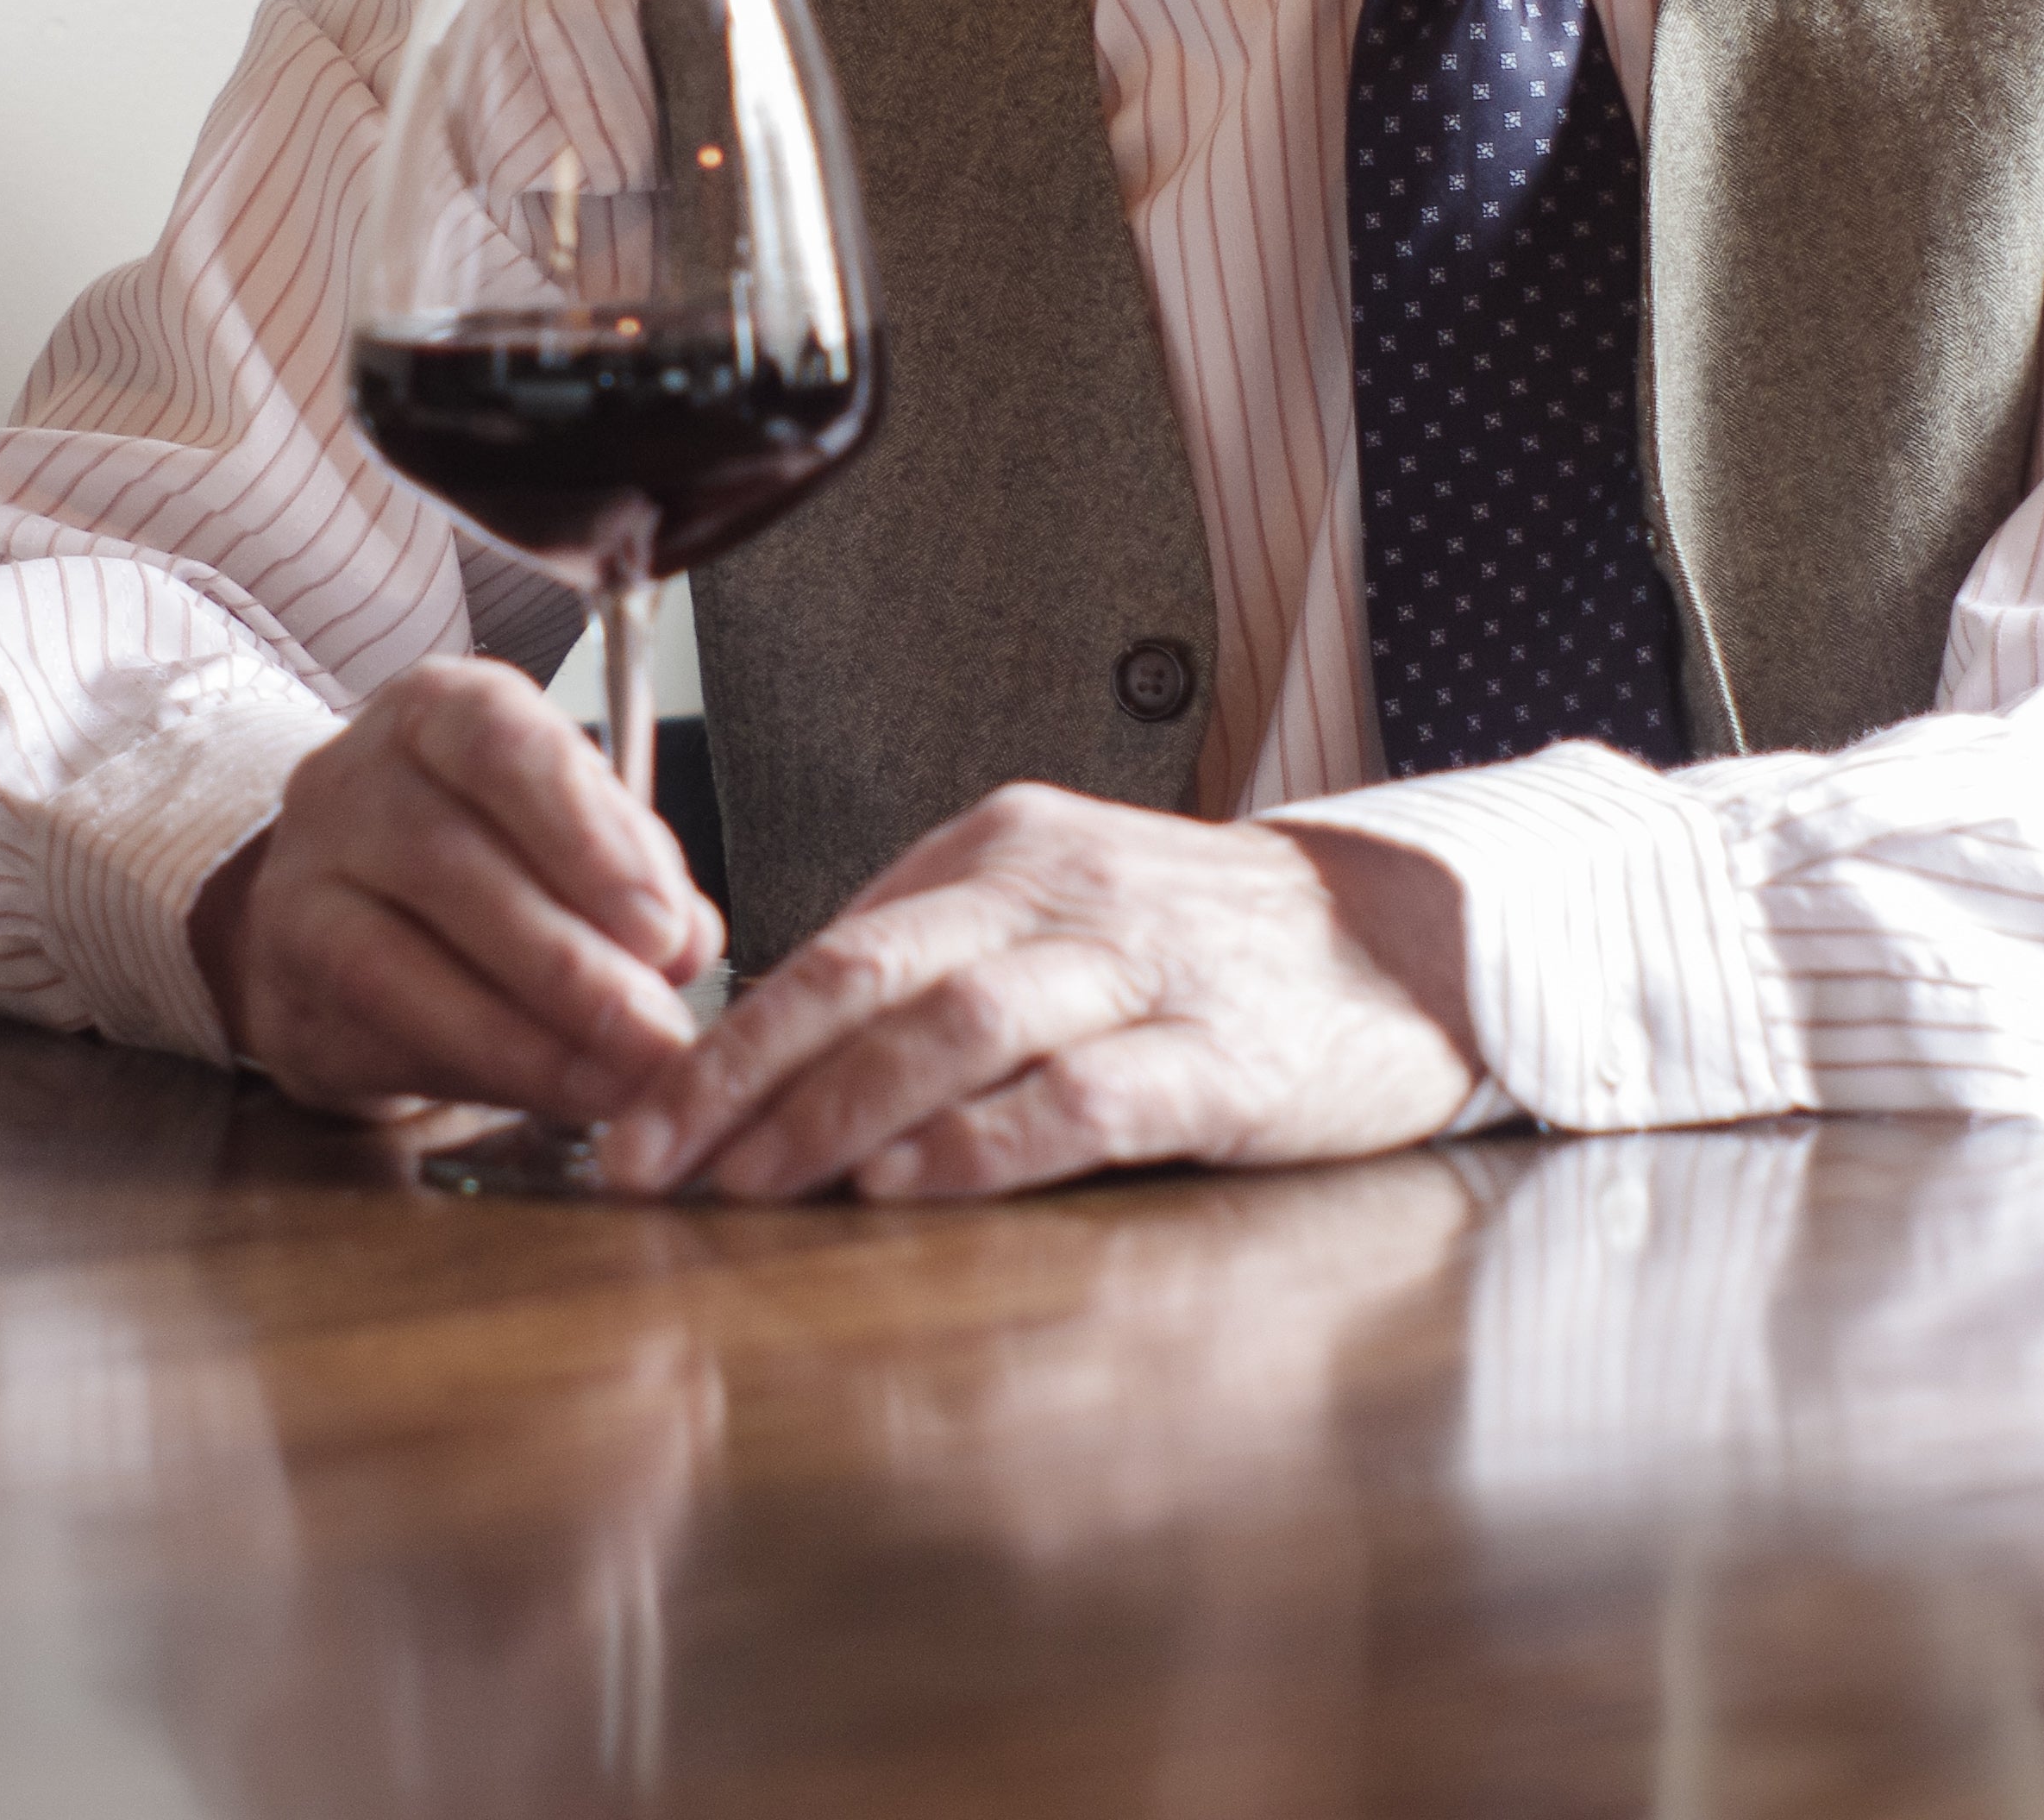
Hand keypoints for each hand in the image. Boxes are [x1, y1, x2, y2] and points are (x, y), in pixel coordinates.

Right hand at [199, 659, 719, 1123]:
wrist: (345, 926)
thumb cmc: (485, 867)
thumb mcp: (573, 845)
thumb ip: (638, 880)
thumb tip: (690, 942)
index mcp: (442, 713)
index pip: (502, 745)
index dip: (586, 835)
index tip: (662, 925)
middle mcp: (355, 776)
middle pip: (452, 859)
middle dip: (571, 958)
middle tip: (657, 1028)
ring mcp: (304, 870)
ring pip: (399, 955)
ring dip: (527, 1025)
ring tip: (619, 1074)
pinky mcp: (285, 967)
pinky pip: (378, 1019)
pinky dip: (481, 1061)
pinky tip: (555, 1089)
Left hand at [592, 786, 1478, 1201]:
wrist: (1410, 941)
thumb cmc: (1203, 948)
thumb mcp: (1053, 912)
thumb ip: (929, 964)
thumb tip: (769, 1059)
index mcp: (1001, 851)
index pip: (829, 947)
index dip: (719, 1046)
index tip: (633, 1129)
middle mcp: (1062, 893)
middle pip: (868, 981)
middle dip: (740, 1084)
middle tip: (652, 1169)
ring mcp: (1146, 969)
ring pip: (958, 1030)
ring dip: (836, 1119)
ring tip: (751, 1192)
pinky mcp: (1225, 1055)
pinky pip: (1085, 1093)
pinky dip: (985, 1142)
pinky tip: (910, 1187)